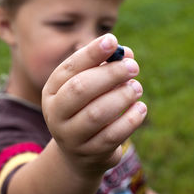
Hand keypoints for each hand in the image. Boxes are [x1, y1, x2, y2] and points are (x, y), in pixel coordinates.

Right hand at [42, 33, 146, 175]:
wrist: (80, 153)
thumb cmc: (87, 109)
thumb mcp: (91, 87)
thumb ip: (106, 68)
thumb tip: (128, 54)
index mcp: (52, 91)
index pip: (69, 68)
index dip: (91, 53)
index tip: (112, 40)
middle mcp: (56, 114)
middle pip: (81, 89)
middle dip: (110, 74)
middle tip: (134, 67)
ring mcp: (71, 136)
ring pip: (97, 113)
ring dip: (122, 96)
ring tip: (137, 87)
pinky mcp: (90, 153)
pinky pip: (113, 135)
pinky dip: (131, 119)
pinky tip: (141, 108)